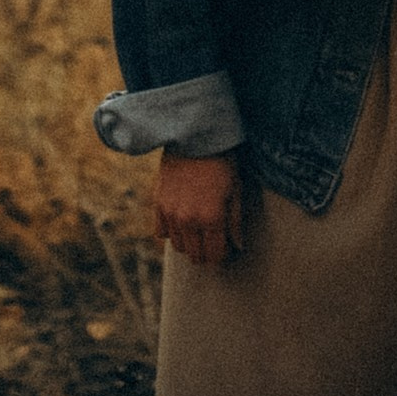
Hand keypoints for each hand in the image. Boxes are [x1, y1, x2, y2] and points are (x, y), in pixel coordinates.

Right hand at [154, 151, 242, 266]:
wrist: (194, 139)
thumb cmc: (222, 163)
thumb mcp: (236, 190)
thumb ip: (235, 222)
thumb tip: (238, 246)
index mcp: (211, 218)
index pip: (215, 256)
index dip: (223, 255)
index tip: (228, 248)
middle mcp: (188, 221)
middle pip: (195, 256)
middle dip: (207, 253)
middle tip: (215, 241)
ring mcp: (170, 214)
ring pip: (178, 247)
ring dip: (190, 243)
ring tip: (200, 230)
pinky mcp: (158, 205)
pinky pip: (161, 233)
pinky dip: (172, 232)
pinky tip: (183, 222)